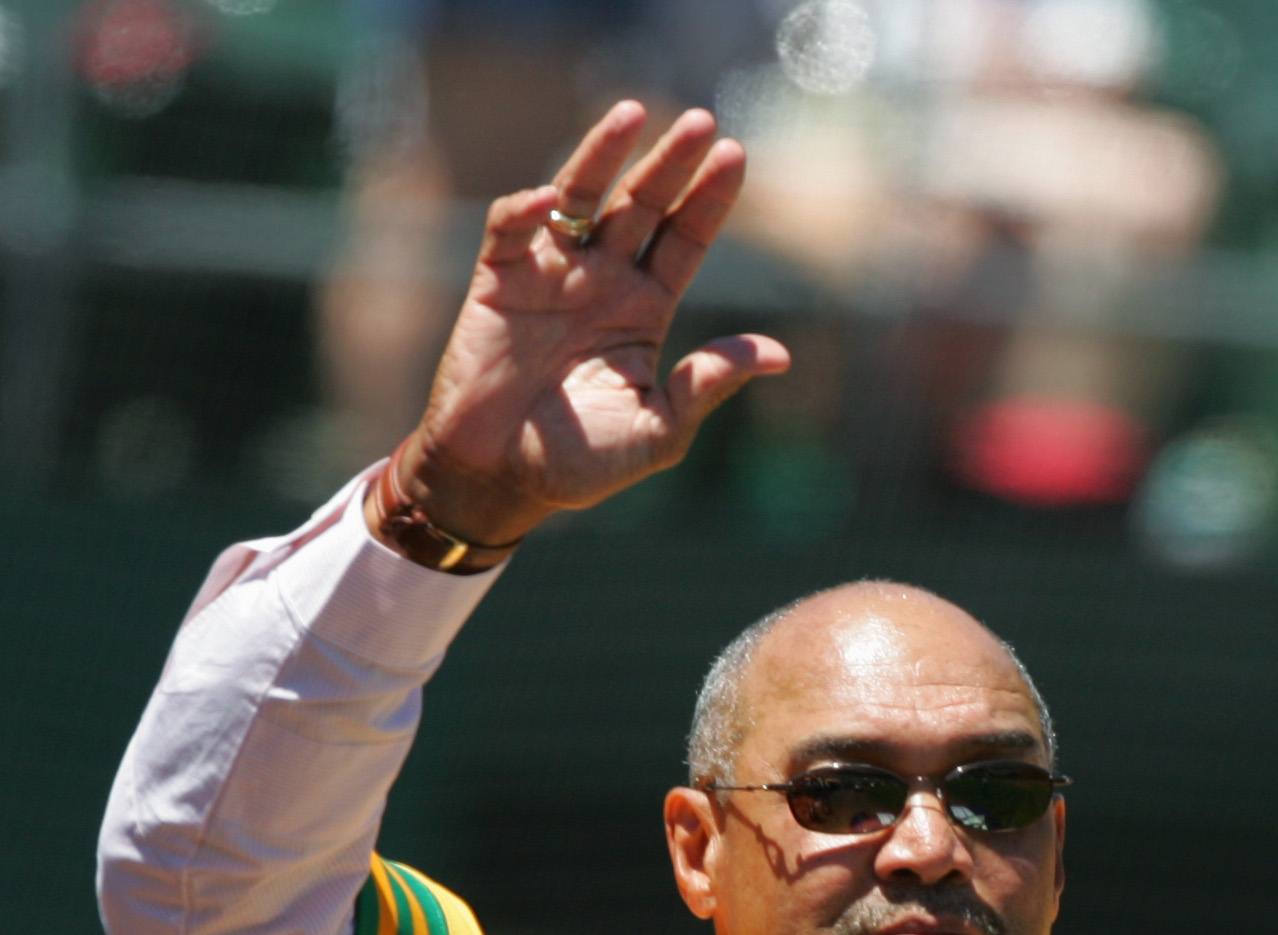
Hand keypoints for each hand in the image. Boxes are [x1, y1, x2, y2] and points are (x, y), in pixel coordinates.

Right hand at [394, 102, 790, 548]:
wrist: (500, 478)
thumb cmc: (581, 463)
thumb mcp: (659, 429)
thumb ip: (708, 386)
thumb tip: (780, 355)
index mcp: (645, 310)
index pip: (684, 240)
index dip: (708, 200)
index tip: (736, 156)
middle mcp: (602, 281)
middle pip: (642, 205)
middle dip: (670, 163)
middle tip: (701, 120)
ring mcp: (551, 275)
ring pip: (581, 197)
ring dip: (603, 154)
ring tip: (634, 113)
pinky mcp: (498, 280)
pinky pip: (511, 229)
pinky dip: (526, 209)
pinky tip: (551, 200)